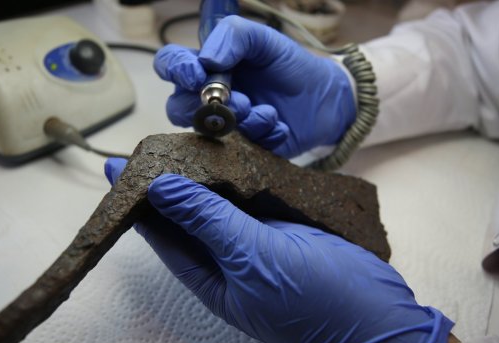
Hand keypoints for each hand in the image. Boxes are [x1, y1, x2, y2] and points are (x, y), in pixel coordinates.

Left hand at [105, 158, 452, 342]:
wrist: (381, 319)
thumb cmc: (316, 302)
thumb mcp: (254, 257)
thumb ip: (208, 219)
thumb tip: (161, 190)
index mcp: (213, 279)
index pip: (165, 236)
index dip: (141, 202)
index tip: (118, 166)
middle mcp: (232, 261)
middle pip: (192, 216)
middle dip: (173, 182)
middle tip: (154, 141)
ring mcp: (262, 244)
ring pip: (226, 203)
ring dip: (211, 173)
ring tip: (189, 137)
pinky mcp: (290, 229)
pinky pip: (259, 198)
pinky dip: (248, 175)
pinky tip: (238, 150)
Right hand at [154, 16, 355, 158]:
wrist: (327, 98)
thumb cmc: (291, 66)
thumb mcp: (265, 39)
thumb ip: (234, 36)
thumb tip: (207, 60)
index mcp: (208, 67)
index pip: (170, 64)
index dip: (175, 69)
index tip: (195, 74)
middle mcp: (209, 98)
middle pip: (177, 106)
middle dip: (206, 104)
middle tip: (238, 99)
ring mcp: (224, 127)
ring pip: (205, 132)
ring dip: (235, 120)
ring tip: (263, 110)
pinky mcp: (242, 151)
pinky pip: (238, 149)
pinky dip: (262, 133)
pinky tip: (279, 124)